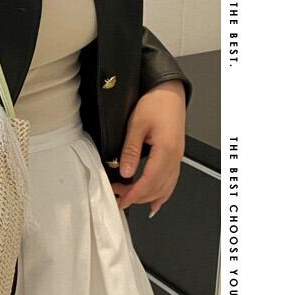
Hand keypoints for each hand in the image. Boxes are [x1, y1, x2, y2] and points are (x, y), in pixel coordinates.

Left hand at [110, 79, 185, 217]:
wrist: (169, 92)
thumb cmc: (155, 103)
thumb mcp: (136, 124)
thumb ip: (131, 150)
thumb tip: (126, 173)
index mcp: (166, 150)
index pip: (150, 181)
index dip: (134, 194)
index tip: (120, 200)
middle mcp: (175, 157)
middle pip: (158, 187)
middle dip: (137, 197)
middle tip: (118, 198)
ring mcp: (177, 157)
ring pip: (166, 187)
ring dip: (148, 197)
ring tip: (130, 201)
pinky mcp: (176, 155)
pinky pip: (171, 181)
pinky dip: (162, 193)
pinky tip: (154, 202)